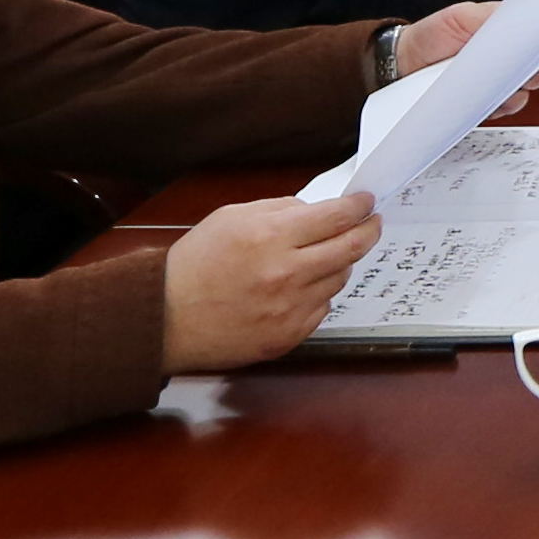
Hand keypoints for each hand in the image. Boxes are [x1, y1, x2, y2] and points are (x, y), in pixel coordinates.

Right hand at [161, 194, 380, 373]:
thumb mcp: (230, 218)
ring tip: (326, 255)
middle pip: (351, 248)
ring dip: (340, 263)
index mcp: (270, 237)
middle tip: (373, 223)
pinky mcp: (288, 335)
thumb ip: (277, 210)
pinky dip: (318, 293)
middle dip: (368, 231)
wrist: (166, 318)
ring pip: (339, 279)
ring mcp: (290, 308)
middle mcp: (286, 273)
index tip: (366, 203)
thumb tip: (315, 210)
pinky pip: (322, 308)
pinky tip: (301, 287)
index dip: (358, 207)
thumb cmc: (194, 265)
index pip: (335, 217)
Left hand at [384, 0, 538, 118]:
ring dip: (518, 88)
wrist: (404, 65)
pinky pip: (506, 108)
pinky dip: (502, 105)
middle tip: (522, 65)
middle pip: (537, 67)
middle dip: (535, 67)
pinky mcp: (487, 105)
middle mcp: (506, 60)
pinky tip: (490, 98)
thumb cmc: (432, 37)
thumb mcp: (460, 17)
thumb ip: (492, 15)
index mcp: (505, 33)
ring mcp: (498, 84)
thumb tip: (524, 17)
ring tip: (500, 81)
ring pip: (525, 91)